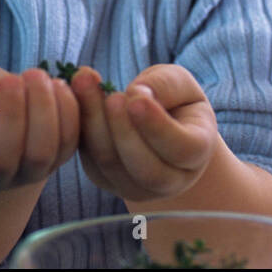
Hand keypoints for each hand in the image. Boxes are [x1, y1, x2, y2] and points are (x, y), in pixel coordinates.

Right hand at [0, 60, 80, 191]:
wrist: (5, 109)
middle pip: (1, 159)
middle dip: (9, 115)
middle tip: (10, 79)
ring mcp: (28, 171)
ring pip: (38, 154)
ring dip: (41, 111)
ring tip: (35, 75)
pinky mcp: (59, 158)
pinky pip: (68, 141)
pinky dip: (67, 111)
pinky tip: (56, 83)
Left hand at [72, 64, 217, 201]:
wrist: (157, 123)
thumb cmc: (175, 102)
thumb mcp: (180, 85)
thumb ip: (165, 85)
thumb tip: (136, 92)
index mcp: (196, 154)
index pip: (183, 149)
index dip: (158, 127)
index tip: (137, 98)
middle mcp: (170, 180)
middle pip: (145, 168)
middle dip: (124, 131)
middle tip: (111, 96)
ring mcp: (136, 187)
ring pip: (112, 165)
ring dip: (96, 125)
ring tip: (86, 84)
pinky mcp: (105, 180)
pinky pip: (90, 160)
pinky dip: (81, 128)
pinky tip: (75, 95)